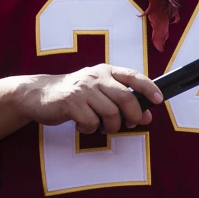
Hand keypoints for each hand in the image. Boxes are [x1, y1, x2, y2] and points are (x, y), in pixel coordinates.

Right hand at [20, 64, 162, 134]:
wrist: (40, 94)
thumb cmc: (75, 94)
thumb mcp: (98, 90)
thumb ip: (121, 99)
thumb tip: (146, 115)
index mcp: (105, 70)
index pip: (132, 76)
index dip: (148, 87)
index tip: (159, 100)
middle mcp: (95, 76)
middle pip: (126, 98)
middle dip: (133, 115)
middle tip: (131, 124)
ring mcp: (83, 89)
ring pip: (111, 113)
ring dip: (111, 126)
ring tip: (102, 126)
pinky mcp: (71, 102)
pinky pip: (91, 122)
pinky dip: (90, 129)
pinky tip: (83, 124)